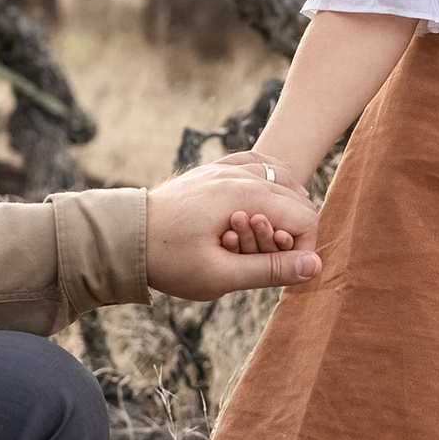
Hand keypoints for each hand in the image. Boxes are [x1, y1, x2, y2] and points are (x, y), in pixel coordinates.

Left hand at [144, 156, 322, 298]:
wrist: (124, 236)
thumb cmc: (170, 260)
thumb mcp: (221, 275)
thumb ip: (270, 269)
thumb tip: (314, 267)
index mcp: (245, 197)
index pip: (305, 218)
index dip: (302, 251)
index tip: (280, 270)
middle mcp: (241, 174)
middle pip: (298, 197)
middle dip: (291, 231)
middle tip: (263, 257)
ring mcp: (227, 167)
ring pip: (283, 177)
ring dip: (283, 207)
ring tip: (262, 237)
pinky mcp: (216, 168)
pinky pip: (259, 164)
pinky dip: (269, 183)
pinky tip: (261, 205)